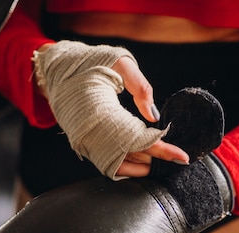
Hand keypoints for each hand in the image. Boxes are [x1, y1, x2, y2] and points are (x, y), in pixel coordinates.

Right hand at [33, 42, 188, 177]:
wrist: (56, 69)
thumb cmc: (89, 62)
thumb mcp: (120, 62)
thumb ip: (140, 86)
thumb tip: (154, 117)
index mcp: (99, 110)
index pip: (138, 138)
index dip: (162, 149)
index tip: (182, 158)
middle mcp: (90, 132)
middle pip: (130, 157)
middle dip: (155, 160)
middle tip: (177, 159)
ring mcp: (85, 141)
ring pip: (118, 165)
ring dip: (141, 165)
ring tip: (162, 159)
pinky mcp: (84, 144)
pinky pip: (109, 161)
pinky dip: (128, 162)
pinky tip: (143, 157)